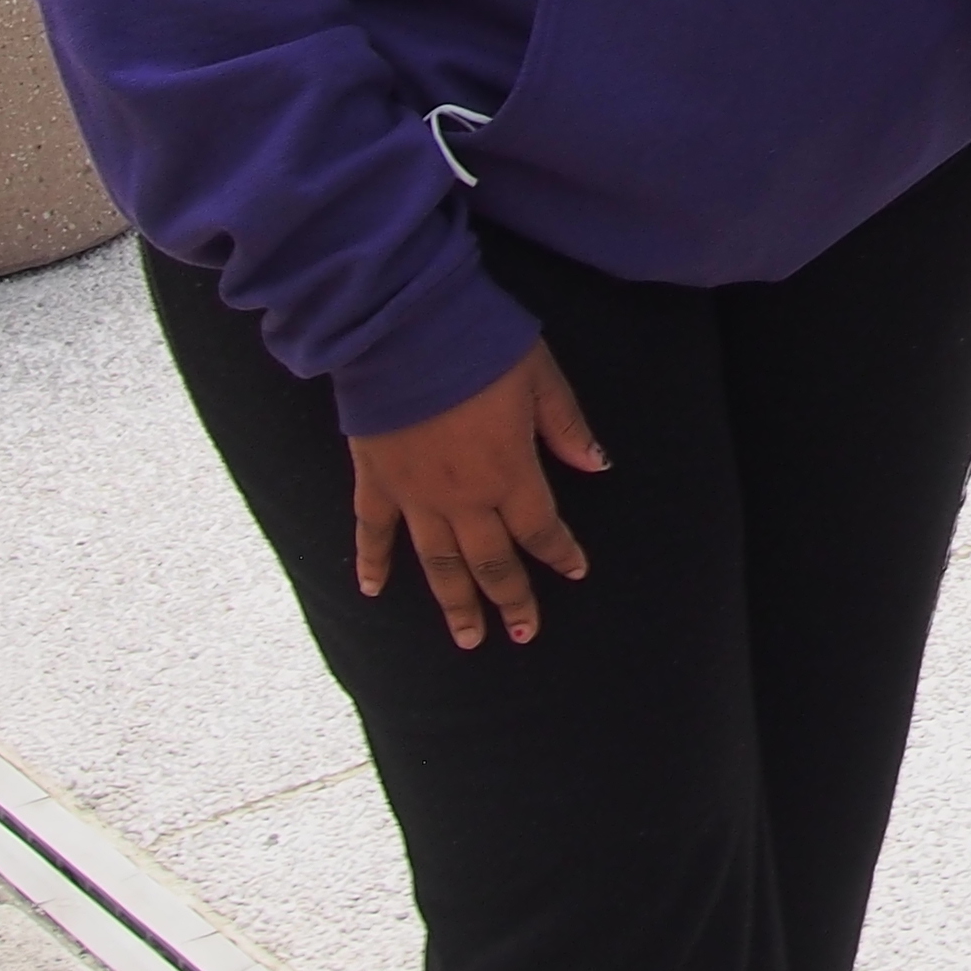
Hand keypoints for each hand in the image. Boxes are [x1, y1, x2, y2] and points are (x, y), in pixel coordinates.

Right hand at [349, 340, 605, 648]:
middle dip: (511, 600)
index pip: (540, 528)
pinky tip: (371, 591)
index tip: (575, 572)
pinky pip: (372, 532)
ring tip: (468, 639)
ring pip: (438, 563)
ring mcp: (415, 495)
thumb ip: (566, 427)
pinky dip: (372, 562)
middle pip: (491, 561)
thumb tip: (599, 465)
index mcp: (510, 473)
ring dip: (454, 603)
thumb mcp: (542, 377)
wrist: (406, 331)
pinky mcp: (375, 480)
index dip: (559, 553)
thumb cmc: (481, 347)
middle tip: (523, 633)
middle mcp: (464, 498)